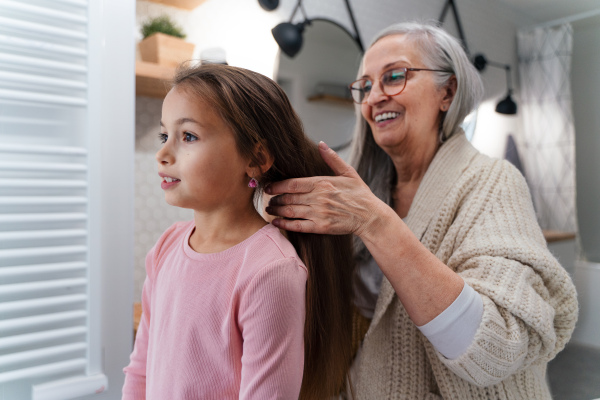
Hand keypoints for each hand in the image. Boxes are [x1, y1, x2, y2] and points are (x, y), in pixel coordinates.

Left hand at [265, 142, 384, 235]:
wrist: (370, 216)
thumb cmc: (360, 194)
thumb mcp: (349, 173)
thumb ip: (332, 159)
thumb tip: (321, 144)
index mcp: (322, 183)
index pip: (293, 183)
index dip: (278, 185)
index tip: (269, 187)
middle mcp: (318, 198)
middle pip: (289, 198)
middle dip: (275, 198)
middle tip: (268, 199)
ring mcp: (319, 213)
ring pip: (291, 211)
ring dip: (277, 210)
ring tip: (269, 209)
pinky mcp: (321, 227)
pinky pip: (298, 225)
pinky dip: (285, 224)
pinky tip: (276, 223)